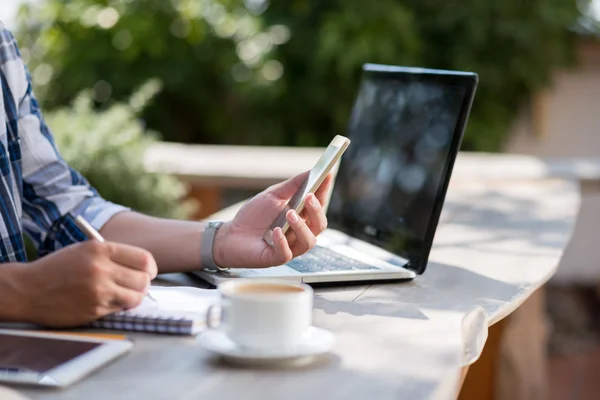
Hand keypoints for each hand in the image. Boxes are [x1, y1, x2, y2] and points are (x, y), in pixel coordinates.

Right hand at [17, 240, 156, 326]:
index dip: (150, 268)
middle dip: (144, 284)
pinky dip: (119, 306)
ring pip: (136, 297)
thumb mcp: (85, 250)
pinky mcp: (94, 310)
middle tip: (137, 286)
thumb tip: (143, 269)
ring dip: (135, 297)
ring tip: (126, 295)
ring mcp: (98, 291)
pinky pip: (120, 309)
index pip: (144, 259)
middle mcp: (101, 270)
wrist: (28, 289)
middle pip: (144, 280)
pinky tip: (108, 301)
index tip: (149, 272)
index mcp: (101, 250)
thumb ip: (114, 256)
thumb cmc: (59, 268)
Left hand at [214, 172, 332, 267]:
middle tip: (309, 197)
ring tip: (290, 214)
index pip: (319, 203)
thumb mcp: (273, 196)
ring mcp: (290, 247)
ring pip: (308, 241)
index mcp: (302, 216)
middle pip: (319, 224)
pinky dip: (282, 242)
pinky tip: (276, 232)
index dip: (324, 190)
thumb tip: (311, 171)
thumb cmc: (254, 216)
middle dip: (316, 210)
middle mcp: (300, 232)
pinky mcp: (277, 258)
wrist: (231, 235)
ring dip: (301, 227)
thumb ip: (292, 185)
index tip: (327, 174)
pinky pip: (286, 253)